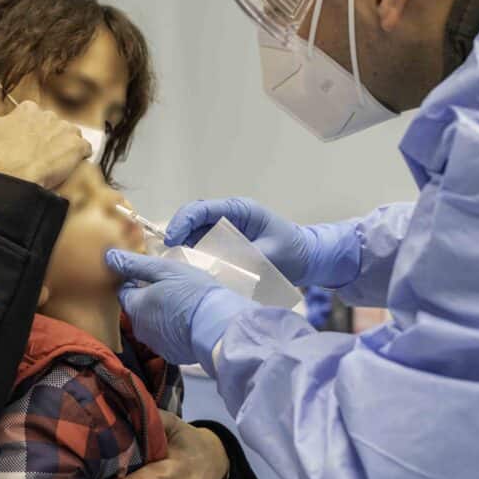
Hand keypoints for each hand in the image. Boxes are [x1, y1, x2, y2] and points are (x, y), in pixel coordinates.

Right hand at [0, 100, 89, 189]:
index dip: (31, 131)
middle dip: (49, 138)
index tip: (28, 142)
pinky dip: (81, 156)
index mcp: (27, 110)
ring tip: (56, 162)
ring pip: (70, 134)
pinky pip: (85, 148)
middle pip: (53, 125)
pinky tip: (72, 165)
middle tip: (40, 155)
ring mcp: (65, 129)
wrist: (14, 178)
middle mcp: (48, 115)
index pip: (33, 116)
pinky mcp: (77, 146)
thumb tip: (1, 123)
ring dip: (65, 146)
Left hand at [105, 250, 252, 369]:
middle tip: (169, 288)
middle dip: (147, 299)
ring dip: (158, 315)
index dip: (134, 282)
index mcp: (135, 306)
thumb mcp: (164, 270)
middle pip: (136, 309)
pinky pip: (164, 338)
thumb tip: (109, 257)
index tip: (150, 277)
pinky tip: (186, 322)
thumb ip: (135, 264)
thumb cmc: (192, 293)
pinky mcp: (169, 354)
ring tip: (180, 305)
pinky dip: (170, 330)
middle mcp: (139, 328)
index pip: (123, 292)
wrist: (218, 327)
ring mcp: (154, 344)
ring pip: (150, 325)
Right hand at [164, 197, 360, 287]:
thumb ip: (241, 260)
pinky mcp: (226, 243)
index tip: (172, 240)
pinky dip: (195, 256)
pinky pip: (204, 246)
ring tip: (179, 265)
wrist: (307, 259)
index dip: (183, 222)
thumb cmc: (292, 253)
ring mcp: (226, 229)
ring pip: (195, 233)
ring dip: (185, 247)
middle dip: (178, 234)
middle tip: (171, 256)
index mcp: (239, 210)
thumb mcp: (267, 256)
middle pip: (193, 219)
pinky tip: (191, 269)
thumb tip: (213, 267)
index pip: (202, 209)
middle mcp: (229, 216)